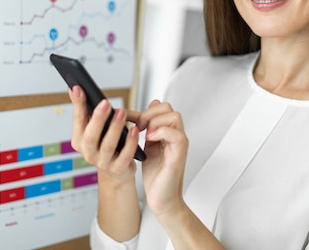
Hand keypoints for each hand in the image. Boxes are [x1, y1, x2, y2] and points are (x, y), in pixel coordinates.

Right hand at [68, 86, 139, 182]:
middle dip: (98, 119)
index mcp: (79, 140)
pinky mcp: (118, 169)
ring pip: (108, 145)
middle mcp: (88, 152)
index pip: (78, 120)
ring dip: (115, 128)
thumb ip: (87, 110)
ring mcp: (103, 162)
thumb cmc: (106, 143)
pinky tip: (134, 129)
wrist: (117, 170)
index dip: (78, 105)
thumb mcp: (96, 128)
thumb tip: (76, 89)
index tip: (78, 88)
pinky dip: (130, 143)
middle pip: (90, 136)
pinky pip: (125, 156)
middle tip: (105, 103)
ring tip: (122, 112)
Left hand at [138, 100, 188, 217]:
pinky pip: (176, 135)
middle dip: (149, 114)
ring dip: (155, 122)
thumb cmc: (156, 177)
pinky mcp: (178, 155)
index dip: (144, 109)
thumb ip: (147, 130)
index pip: (162, 107)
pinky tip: (150, 140)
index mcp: (168, 133)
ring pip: (174, 117)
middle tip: (137, 127)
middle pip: (168, 108)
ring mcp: (179, 145)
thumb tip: (141, 113)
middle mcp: (175, 136)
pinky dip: (161, 133)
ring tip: (144, 135)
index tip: (129, 118)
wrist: (162, 199)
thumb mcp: (148, 147)